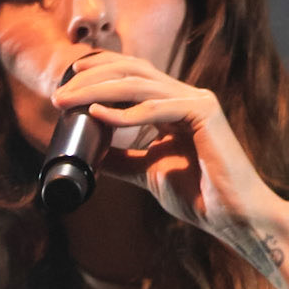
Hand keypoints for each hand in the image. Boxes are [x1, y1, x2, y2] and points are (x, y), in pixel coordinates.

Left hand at [52, 50, 288, 277]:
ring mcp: (197, 100)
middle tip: (56, 95)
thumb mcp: (148, 173)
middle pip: (130, 72)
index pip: (131, 75)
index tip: (64, 86)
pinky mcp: (204, 113)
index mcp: (174, 104)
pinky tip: (98, 115)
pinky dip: (124, 113)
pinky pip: (156, 108)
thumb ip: (123, 159)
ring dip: (97, 91)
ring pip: (138, 85)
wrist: (232, 216)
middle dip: (90, 78)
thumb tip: (90, 155)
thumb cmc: (199, 196)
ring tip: (67, 102)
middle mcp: (186, 95)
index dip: (97, 73)